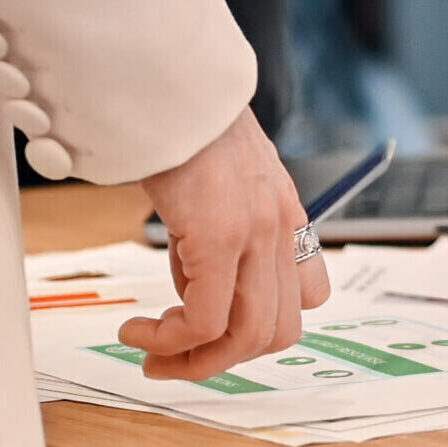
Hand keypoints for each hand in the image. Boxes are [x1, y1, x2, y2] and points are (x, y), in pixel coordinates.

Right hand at [123, 108, 330, 380]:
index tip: (212, 331)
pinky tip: (138, 329)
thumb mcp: (218, 187)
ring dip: (195, 361)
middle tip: (173, 359)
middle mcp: (283, 229)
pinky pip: (206, 321)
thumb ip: (218, 237)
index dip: (261, 325)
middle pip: (280, 330)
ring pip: (247, 335)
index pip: (309, 294)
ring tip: (150, 352)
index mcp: (288, 216)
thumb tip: (192, 289)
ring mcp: (258, 234)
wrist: (173, 85)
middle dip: (224, 360)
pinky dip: (171, 341)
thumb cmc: (184, 129)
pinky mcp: (221, 237)